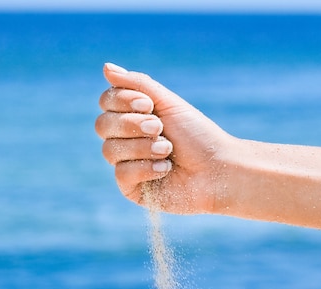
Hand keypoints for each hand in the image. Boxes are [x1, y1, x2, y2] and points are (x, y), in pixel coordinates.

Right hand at [95, 63, 232, 213]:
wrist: (218, 169)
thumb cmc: (197, 135)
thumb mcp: (168, 103)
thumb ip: (137, 84)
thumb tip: (106, 67)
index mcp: (132, 116)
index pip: (106, 103)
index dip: (122, 101)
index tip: (149, 105)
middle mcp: (125, 139)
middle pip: (102, 125)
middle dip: (131, 124)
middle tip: (159, 127)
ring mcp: (126, 164)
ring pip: (110, 150)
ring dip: (143, 147)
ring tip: (168, 150)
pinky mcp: (131, 188)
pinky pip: (121, 174)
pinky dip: (145, 168)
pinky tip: (165, 169)